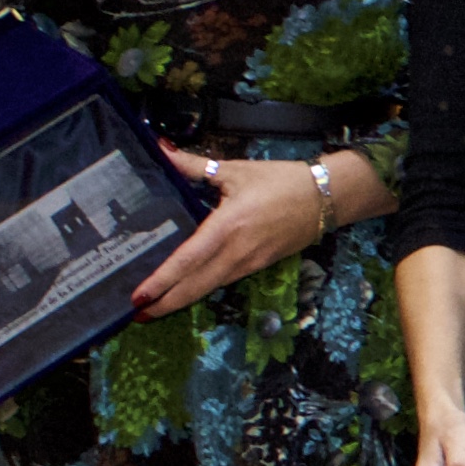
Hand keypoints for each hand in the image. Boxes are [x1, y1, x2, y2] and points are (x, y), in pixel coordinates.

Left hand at [133, 148, 336, 322]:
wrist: (327, 198)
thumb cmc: (280, 181)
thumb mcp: (235, 170)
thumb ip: (194, 166)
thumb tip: (161, 150)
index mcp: (227, 227)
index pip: (188, 260)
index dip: (162, 280)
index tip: (139, 295)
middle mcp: (236, 252)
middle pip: (196, 286)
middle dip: (166, 304)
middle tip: (137, 315)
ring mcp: (249, 262)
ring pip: (209, 288)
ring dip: (182, 301)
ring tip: (156, 309)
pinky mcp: (258, 265)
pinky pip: (224, 281)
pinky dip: (202, 289)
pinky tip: (188, 291)